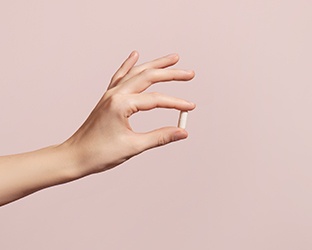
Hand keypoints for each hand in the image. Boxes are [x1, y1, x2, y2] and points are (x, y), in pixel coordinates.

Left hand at [63, 51, 195, 176]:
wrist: (74, 156)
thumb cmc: (100, 153)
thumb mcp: (133, 146)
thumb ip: (160, 137)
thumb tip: (182, 132)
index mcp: (121, 104)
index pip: (156, 100)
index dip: (176, 104)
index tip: (190, 108)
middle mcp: (115, 94)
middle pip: (148, 77)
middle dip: (170, 73)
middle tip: (189, 73)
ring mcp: (110, 94)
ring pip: (136, 72)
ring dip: (155, 65)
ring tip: (171, 59)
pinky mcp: (107, 98)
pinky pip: (120, 76)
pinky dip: (129, 65)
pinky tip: (135, 55)